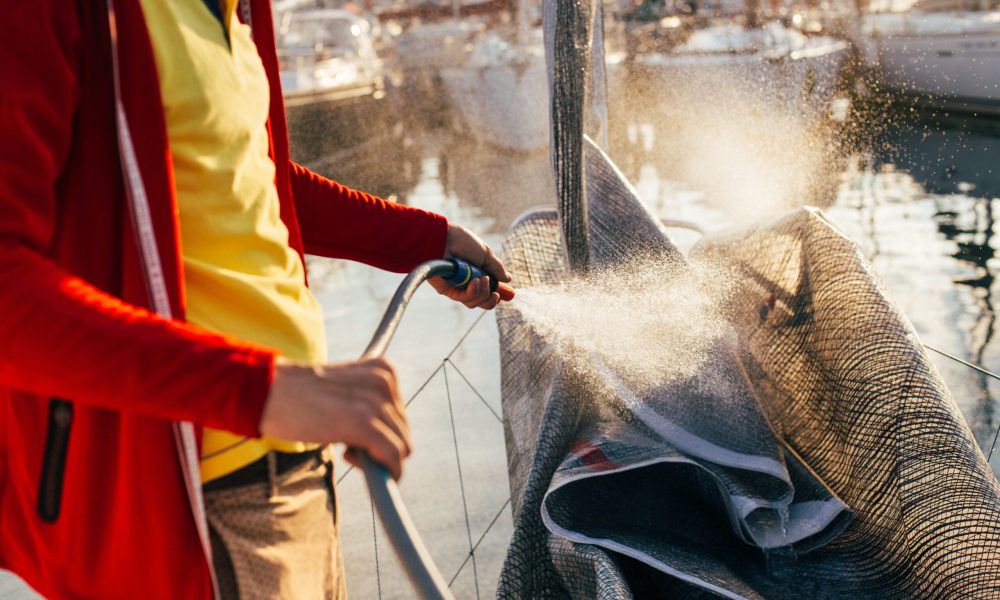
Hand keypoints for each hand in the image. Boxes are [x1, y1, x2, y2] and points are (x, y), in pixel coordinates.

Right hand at [260, 356, 410, 479]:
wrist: (267, 391)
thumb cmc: (300, 396)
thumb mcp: (344, 393)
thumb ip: (368, 408)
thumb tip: (392, 448)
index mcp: (383, 370)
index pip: (400, 414)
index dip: (382, 432)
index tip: (357, 437)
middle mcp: (385, 382)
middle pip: (402, 431)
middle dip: (380, 446)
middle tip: (348, 448)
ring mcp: (375, 402)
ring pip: (401, 447)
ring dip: (376, 459)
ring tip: (345, 450)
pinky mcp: (364, 423)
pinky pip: (392, 457)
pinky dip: (385, 471)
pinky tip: (350, 458)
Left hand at [430, 223, 511, 309]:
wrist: (444, 239)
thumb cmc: (463, 242)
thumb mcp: (485, 254)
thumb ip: (496, 268)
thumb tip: (508, 279)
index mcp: (477, 274)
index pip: (487, 291)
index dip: (495, 296)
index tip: (502, 293)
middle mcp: (467, 283)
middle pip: (482, 302)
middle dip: (491, 300)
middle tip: (495, 293)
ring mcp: (457, 288)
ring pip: (474, 303)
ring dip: (483, 293)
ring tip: (483, 278)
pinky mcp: (447, 290)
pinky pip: (464, 298)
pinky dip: (473, 291)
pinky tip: (475, 281)